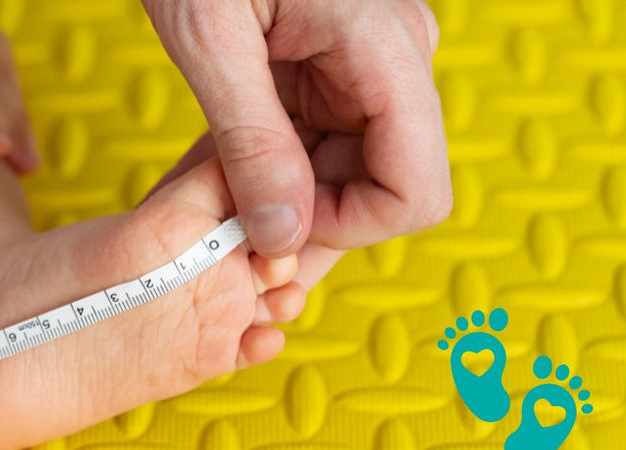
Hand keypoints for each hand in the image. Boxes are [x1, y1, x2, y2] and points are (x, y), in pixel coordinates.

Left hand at [144, 0, 450, 254]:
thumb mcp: (210, 39)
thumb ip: (251, 141)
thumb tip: (285, 235)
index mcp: (385, 48)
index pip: (415, 191)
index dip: (345, 230)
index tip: (270, 231)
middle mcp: (398, 60)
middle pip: (384, 189)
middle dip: (310, 223)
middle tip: (230, 233)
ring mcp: (374, 64)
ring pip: (352, 174)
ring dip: (287, 199)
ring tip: (216, 196)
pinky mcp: (342, 67)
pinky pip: (325, 144)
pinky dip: (278, 169)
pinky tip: (227, 168)